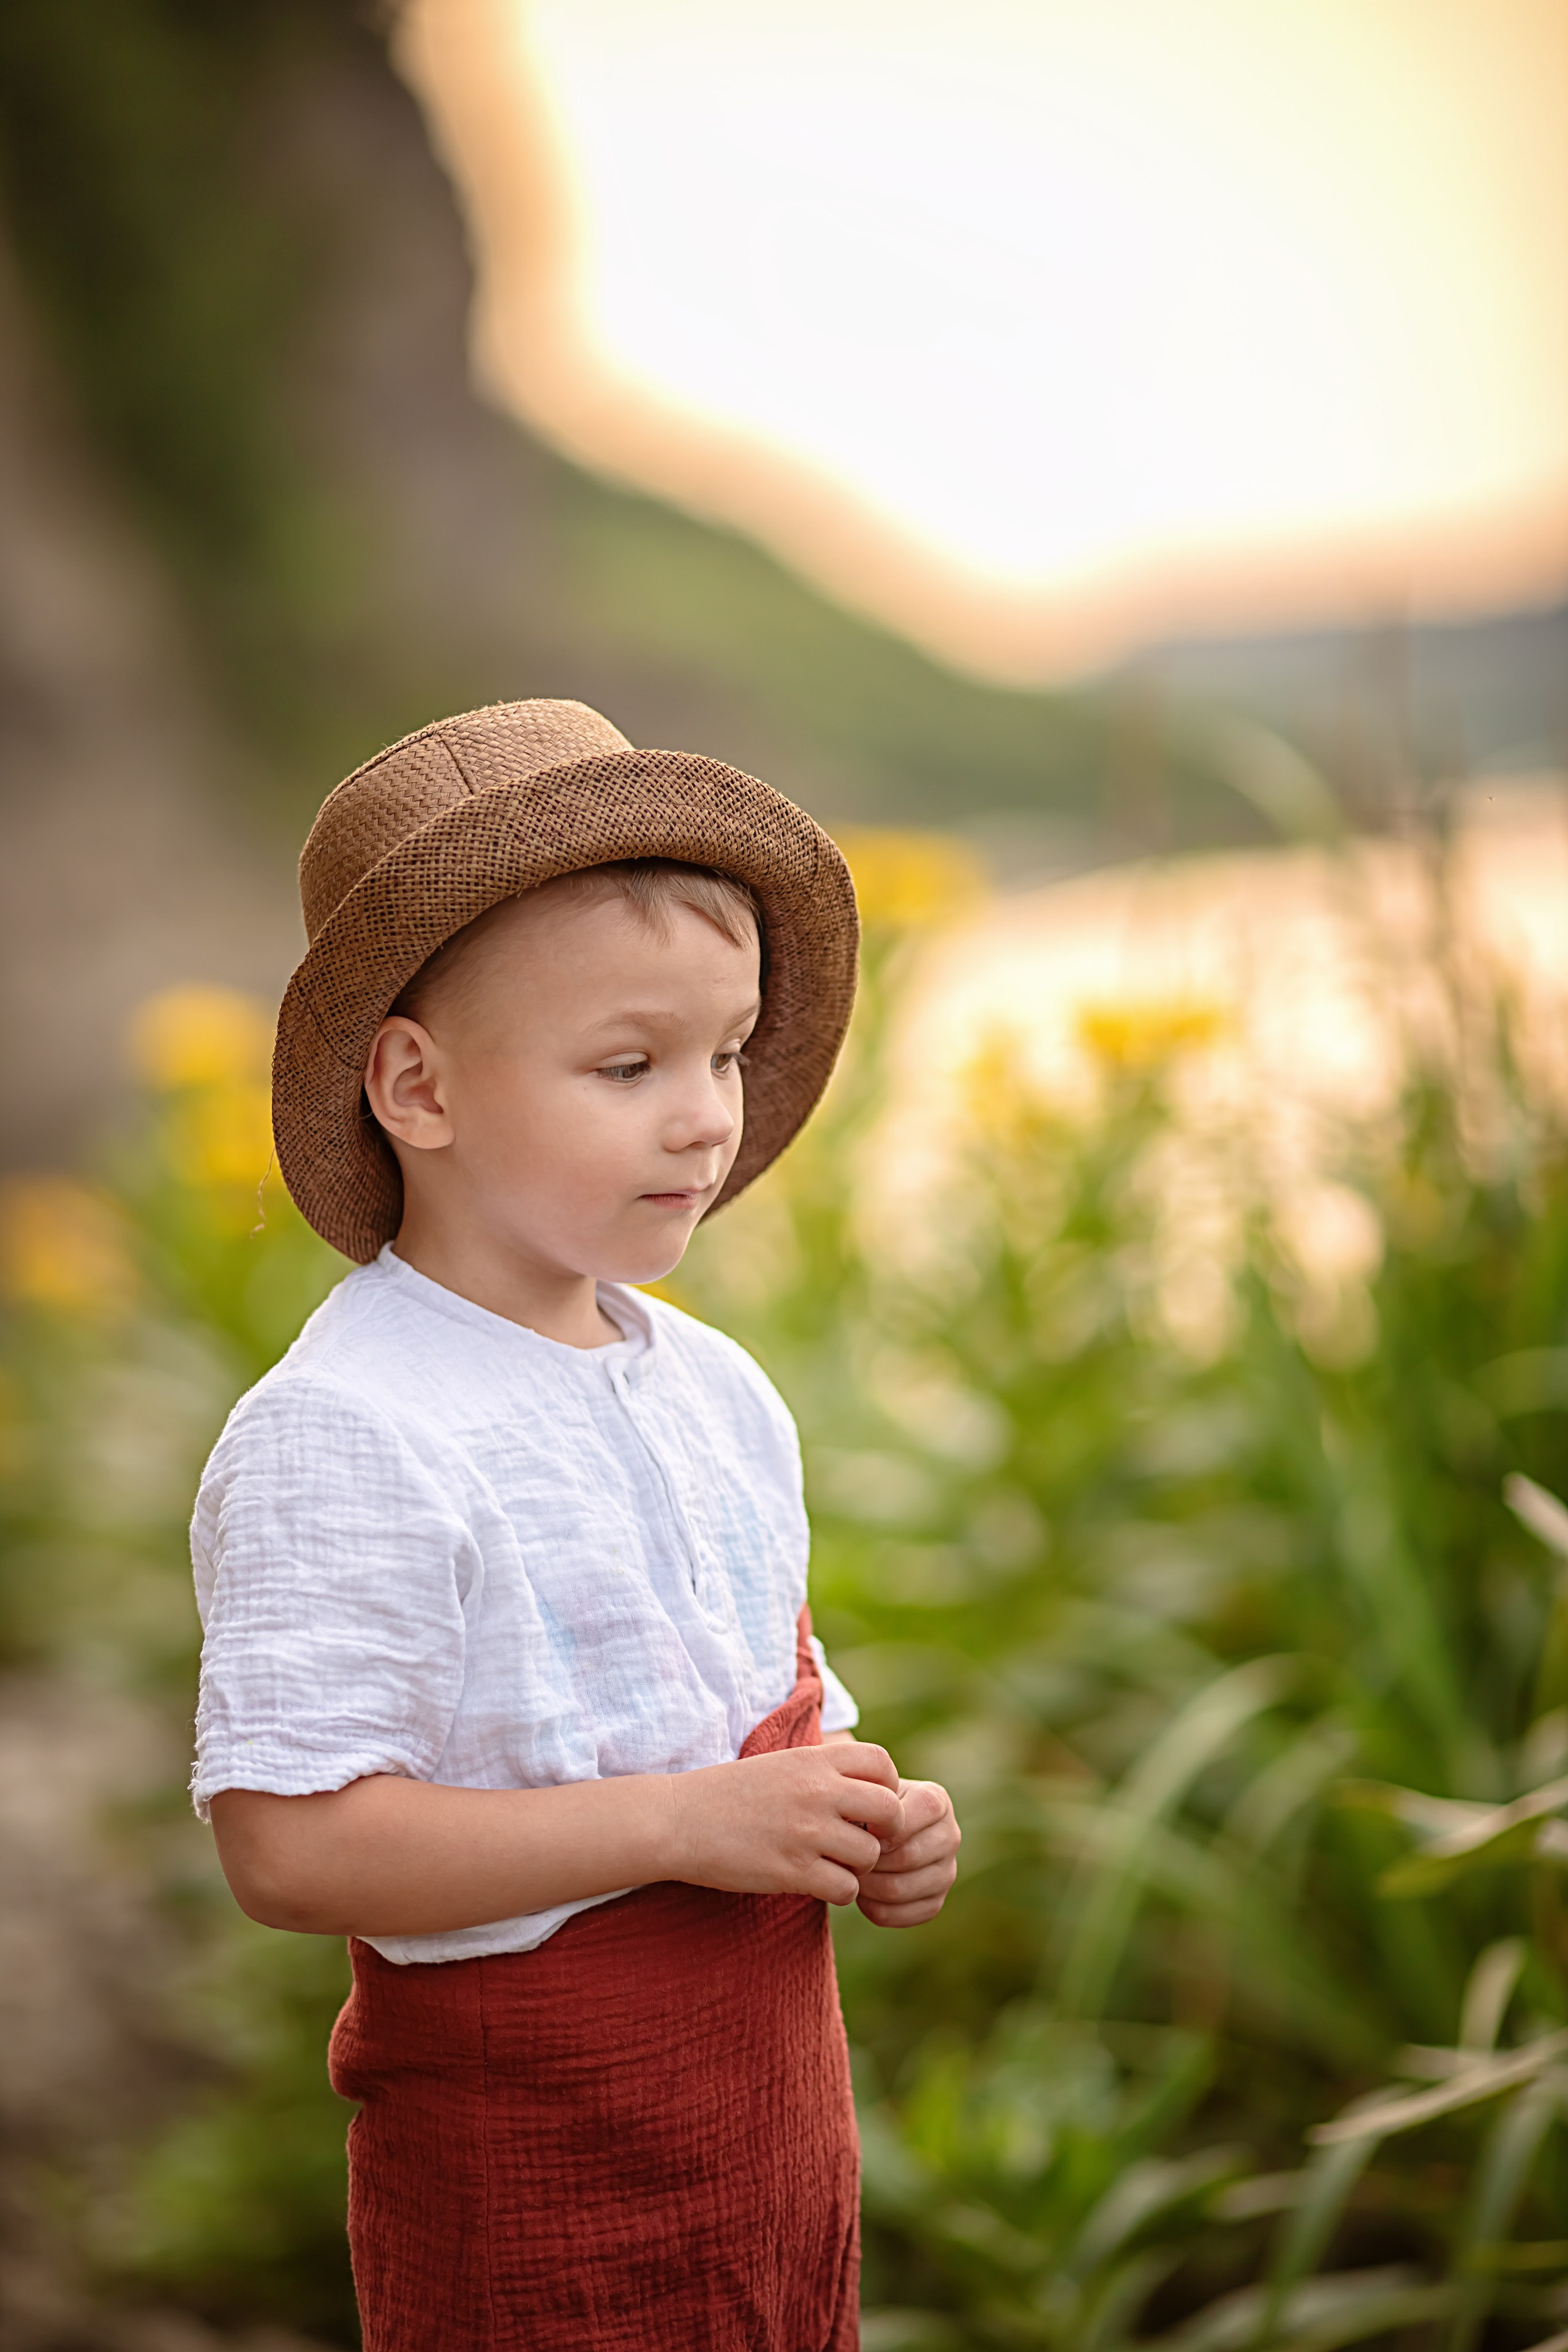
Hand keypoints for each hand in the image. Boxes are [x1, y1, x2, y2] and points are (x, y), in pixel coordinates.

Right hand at [664, 1741, 904, 1905]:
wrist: (678, 1820)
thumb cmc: (728, 1793)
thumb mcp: (780, 1764)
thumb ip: (823, 1773)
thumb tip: (869, 1794)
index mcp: (813, 1759)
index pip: (882, 1763)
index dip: (887, 1787)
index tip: (868, 1806)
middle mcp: (817, 1791)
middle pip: (891, 1811)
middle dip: (886, 1831)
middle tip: (864, 1840)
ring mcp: (806, 1832)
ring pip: (870, 1855)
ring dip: (859, 1866)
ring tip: (833, 1864)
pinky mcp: (792, 1871)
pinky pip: (845, 1888)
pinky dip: (839, 1892)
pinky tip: (818, 1883)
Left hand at [855, 1779, 959, 1926]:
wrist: (874, 1832)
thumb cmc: (868, 1808)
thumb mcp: (867, 1793)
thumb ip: (867, 1802)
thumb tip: (866, 1831)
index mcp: (937, 1802)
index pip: (922, 1811)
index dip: (888, 1824)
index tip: (863, 1828)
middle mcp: (950, 1837)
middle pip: (908, 1856)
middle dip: (871, 1859)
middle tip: (849, 1856)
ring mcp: (946, 1873)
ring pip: (899, 1889)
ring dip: (867, 1885)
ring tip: (851, 1874)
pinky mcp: (935, 1902)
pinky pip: (899, 1915)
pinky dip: (872, 1907)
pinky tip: (862, 1893)